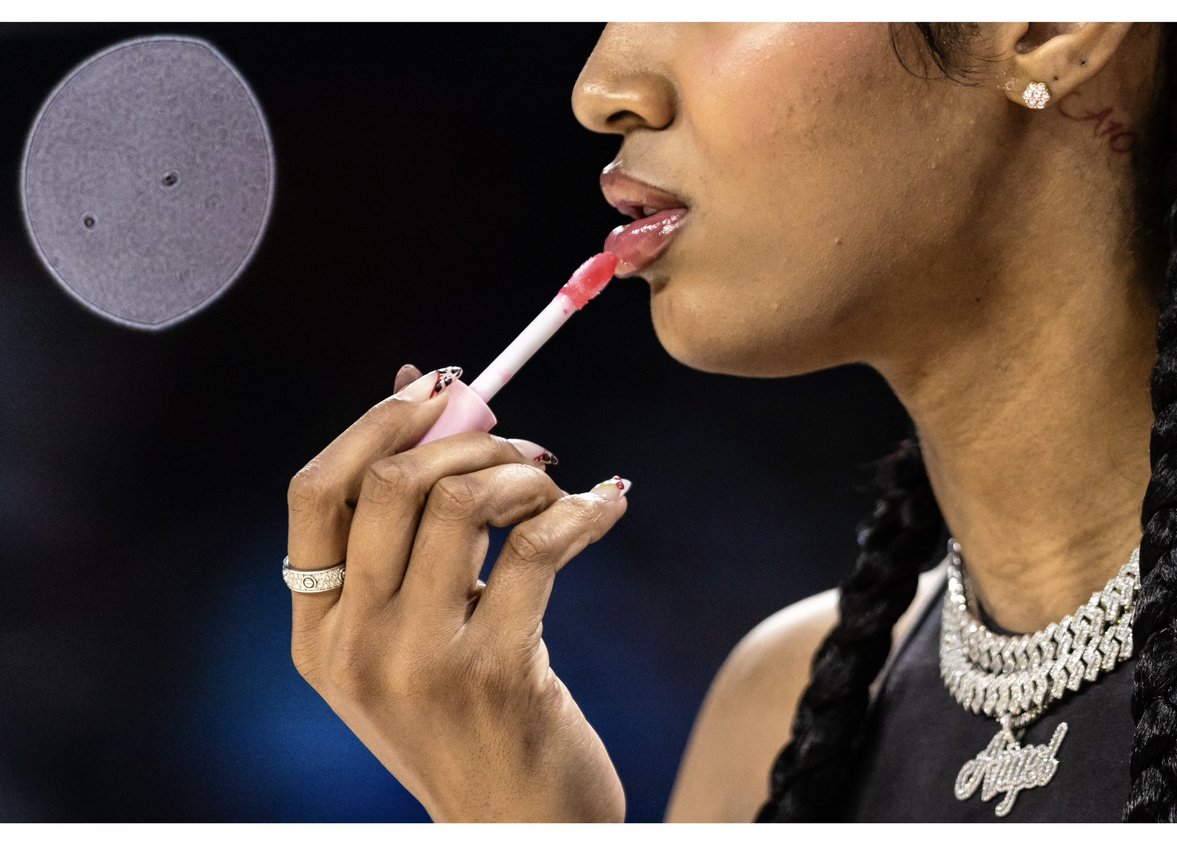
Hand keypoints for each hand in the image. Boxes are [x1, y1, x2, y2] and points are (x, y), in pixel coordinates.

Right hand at [286, 364, 630, 820]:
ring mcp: (417, 662)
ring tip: (560, 489)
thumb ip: (406, 525)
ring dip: (527, 473)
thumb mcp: (414, 631)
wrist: (517, 827)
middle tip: (523, 447)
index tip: (437, 388)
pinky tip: (610, 505)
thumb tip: (415, 383)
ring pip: (463, 502)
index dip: (373, 424)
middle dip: (469, 440)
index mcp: (318, 631)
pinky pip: (538, 544)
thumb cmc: (469, 717)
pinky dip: (583, 509)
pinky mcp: (494, 672)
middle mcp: (352, 645)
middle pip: (391, 484)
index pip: (313, 493)